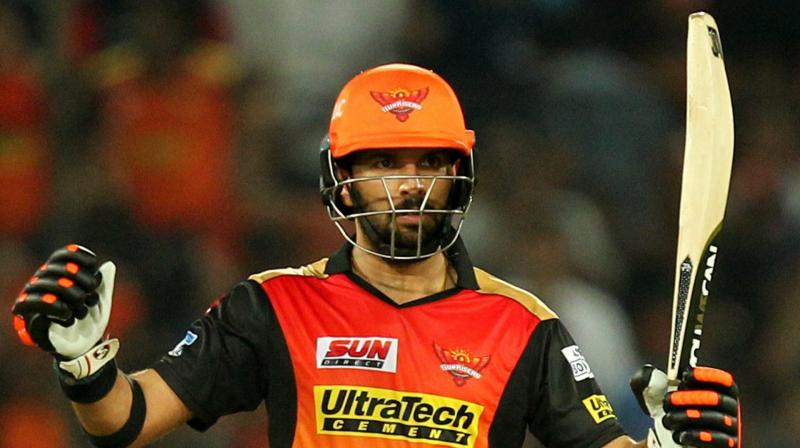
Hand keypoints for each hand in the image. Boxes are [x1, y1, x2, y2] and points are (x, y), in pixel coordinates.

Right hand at [12, 244, 117, 378]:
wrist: (87, 346)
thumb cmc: (91, 320)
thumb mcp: (102, 301)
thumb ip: (105, 283)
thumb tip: (109, 265)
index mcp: (58, 279)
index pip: (61, 256)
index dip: (78, 256)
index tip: (94, 265)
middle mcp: (43, 287)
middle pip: (55, 270)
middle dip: (81, 281)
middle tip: (91, 296)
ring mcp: (36, 303)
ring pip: (44, 285)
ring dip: (71, 296)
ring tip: (83, 309)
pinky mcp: (34, 322)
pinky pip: (36, 308)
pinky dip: (56, 309)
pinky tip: (70, 317)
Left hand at [631, 364, 740, 447]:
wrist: (672, 442)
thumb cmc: (672, 413)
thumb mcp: (661, 395)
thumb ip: (653, 381)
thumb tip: (649, 373)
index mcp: (720, 392)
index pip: (724, 381)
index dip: (707, 375)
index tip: (686, 374)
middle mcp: (730, 409)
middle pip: (717, 398)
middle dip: (689, 397)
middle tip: (667, 400)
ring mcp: (731, 428)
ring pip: (716, 419)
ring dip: (687, 417)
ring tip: (667, 420)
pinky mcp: (727, 445)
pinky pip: (718, 440)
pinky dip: (696, 436)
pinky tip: (679, 435)